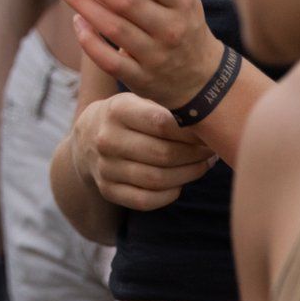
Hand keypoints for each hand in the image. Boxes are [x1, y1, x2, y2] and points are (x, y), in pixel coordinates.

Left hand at [54, 0, 226, 109]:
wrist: (202, 78)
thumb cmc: (181, 23)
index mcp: (182, 2)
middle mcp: (171, 29)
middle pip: (124, 0)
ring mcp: (156, 56)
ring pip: (112, 27)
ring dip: (81, 3)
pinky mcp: (141, 79)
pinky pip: (108, 60)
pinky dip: (88, 40)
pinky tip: (75, 20)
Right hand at [70, 92, 215, 212]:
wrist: (88, 137)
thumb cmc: (128, 116)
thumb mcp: (139, 100)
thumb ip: (168, 107)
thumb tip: (211, 121)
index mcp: (116, 110)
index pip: (162, 124)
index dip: (191, 131)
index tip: (209, 132)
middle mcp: (107, 139)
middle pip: (163, 154)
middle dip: (195, 155)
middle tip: (211, 151)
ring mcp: (105, 167)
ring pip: (158, 179)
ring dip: (188, 174)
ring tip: (202, 165)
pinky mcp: (107, 189)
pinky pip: (146, 200)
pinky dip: (169, 194)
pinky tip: (180, 183)